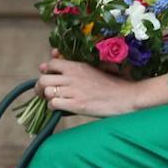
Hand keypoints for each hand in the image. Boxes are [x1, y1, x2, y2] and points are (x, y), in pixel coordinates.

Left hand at [37, 50, 167, 120]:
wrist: (126, 96)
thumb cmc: (113, 84)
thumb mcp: (94, 69)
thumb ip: (77, 67)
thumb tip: (60, 60)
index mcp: (77, 66)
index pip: (51, 63)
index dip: (46, 70)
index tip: (48, 76)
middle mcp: (72, 77)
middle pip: (43, 79)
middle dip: (40, 86)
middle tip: (44, 92)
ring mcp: (73, 91)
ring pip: (46, 91)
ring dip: (47, 97)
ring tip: (54, 100)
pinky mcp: (76, 105)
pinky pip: (54, 104)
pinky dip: (53, 107)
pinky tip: (60, 108)